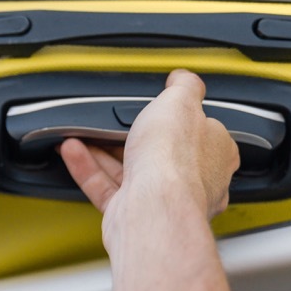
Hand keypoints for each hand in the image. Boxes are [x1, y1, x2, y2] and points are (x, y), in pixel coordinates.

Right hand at [58, 70, 238, 243]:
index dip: (179, 115)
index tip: (160, 105)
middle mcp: (194, 181)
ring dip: (103, 150)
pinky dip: (88, 169)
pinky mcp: (132, 213)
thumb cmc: (176, 162)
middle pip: (161, 152)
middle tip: (114, 121)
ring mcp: (162, 200)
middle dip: (134, 135)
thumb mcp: (183, 101)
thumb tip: (183, 77)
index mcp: (216, 153)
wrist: (153, 209)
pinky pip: (106, 188)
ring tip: (84, 132)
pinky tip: (73, 151)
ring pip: (130, 171)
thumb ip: (185, 86)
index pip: (202, 129)